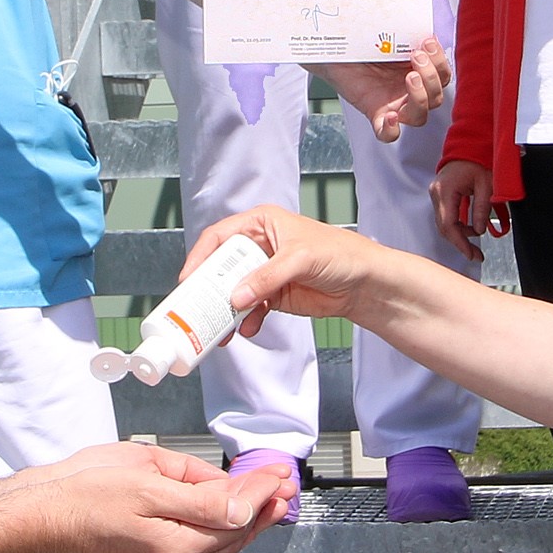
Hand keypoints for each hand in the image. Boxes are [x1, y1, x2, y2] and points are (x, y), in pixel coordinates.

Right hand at [23, 440, 290, 552]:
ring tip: (265, 501)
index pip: (235, 519)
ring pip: (214, 546)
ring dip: (243, 522)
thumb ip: (201, 496)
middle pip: (231, 539)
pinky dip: (214, 530)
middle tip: (284, 488)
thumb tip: (241, 502)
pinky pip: (192, 549)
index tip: (277, 473)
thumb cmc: (77, 495)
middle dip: (261, 510)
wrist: (33, 520)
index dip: (261, 492)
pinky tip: (220, 514)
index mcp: (173, 548)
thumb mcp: (146, 479)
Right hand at [184, 207, 393, 335]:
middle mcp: (258, 246)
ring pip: (233, 291)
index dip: (200, 257)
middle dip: (209, 289)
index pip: (220, 237)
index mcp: (261, 223)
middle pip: (221, 267)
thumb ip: (266, 277)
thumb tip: (235, 297)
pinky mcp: (273, 295)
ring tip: (219, 329)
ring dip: (225, 311)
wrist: (365, 283)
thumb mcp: (299, 259)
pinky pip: (250, 309)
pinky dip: (245, 321)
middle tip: (196, 308)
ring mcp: (264, 272)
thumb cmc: (339, 254)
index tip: (187, 280)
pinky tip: (246, 329)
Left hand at [316, 37, 452, 141]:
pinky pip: (389, 135)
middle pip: (437, 97)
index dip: (441, 61)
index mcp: (417, 71)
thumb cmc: (359, 44)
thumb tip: (413, 12)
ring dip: (421, 96)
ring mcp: (394, 105)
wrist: (333, 51)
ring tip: (409, 76)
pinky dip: (393, 129)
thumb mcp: (385, 34)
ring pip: (421, 116)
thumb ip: (403, 31)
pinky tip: (391, 115)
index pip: (442, 75)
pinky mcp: (376, 114)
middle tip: (416, 55)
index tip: (427, 41)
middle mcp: (409, 91)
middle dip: (432, 75)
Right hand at [430, 158, 504, 262]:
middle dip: (460, 243)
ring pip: (444, 223)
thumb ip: (482, 208)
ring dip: (459, 235)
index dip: (459, 242)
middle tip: (475, 255)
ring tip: (476, 242)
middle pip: (444, 227)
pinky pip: (446, 216)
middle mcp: (436, 193)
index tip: (470, 254)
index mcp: (445, 190)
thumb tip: (478, 230)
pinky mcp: (440, 195)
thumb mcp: (486, 184)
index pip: (448, 224)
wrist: (469, 145)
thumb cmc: (477, 159)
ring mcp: (436, 194)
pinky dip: (458, 225)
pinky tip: (470, 229)